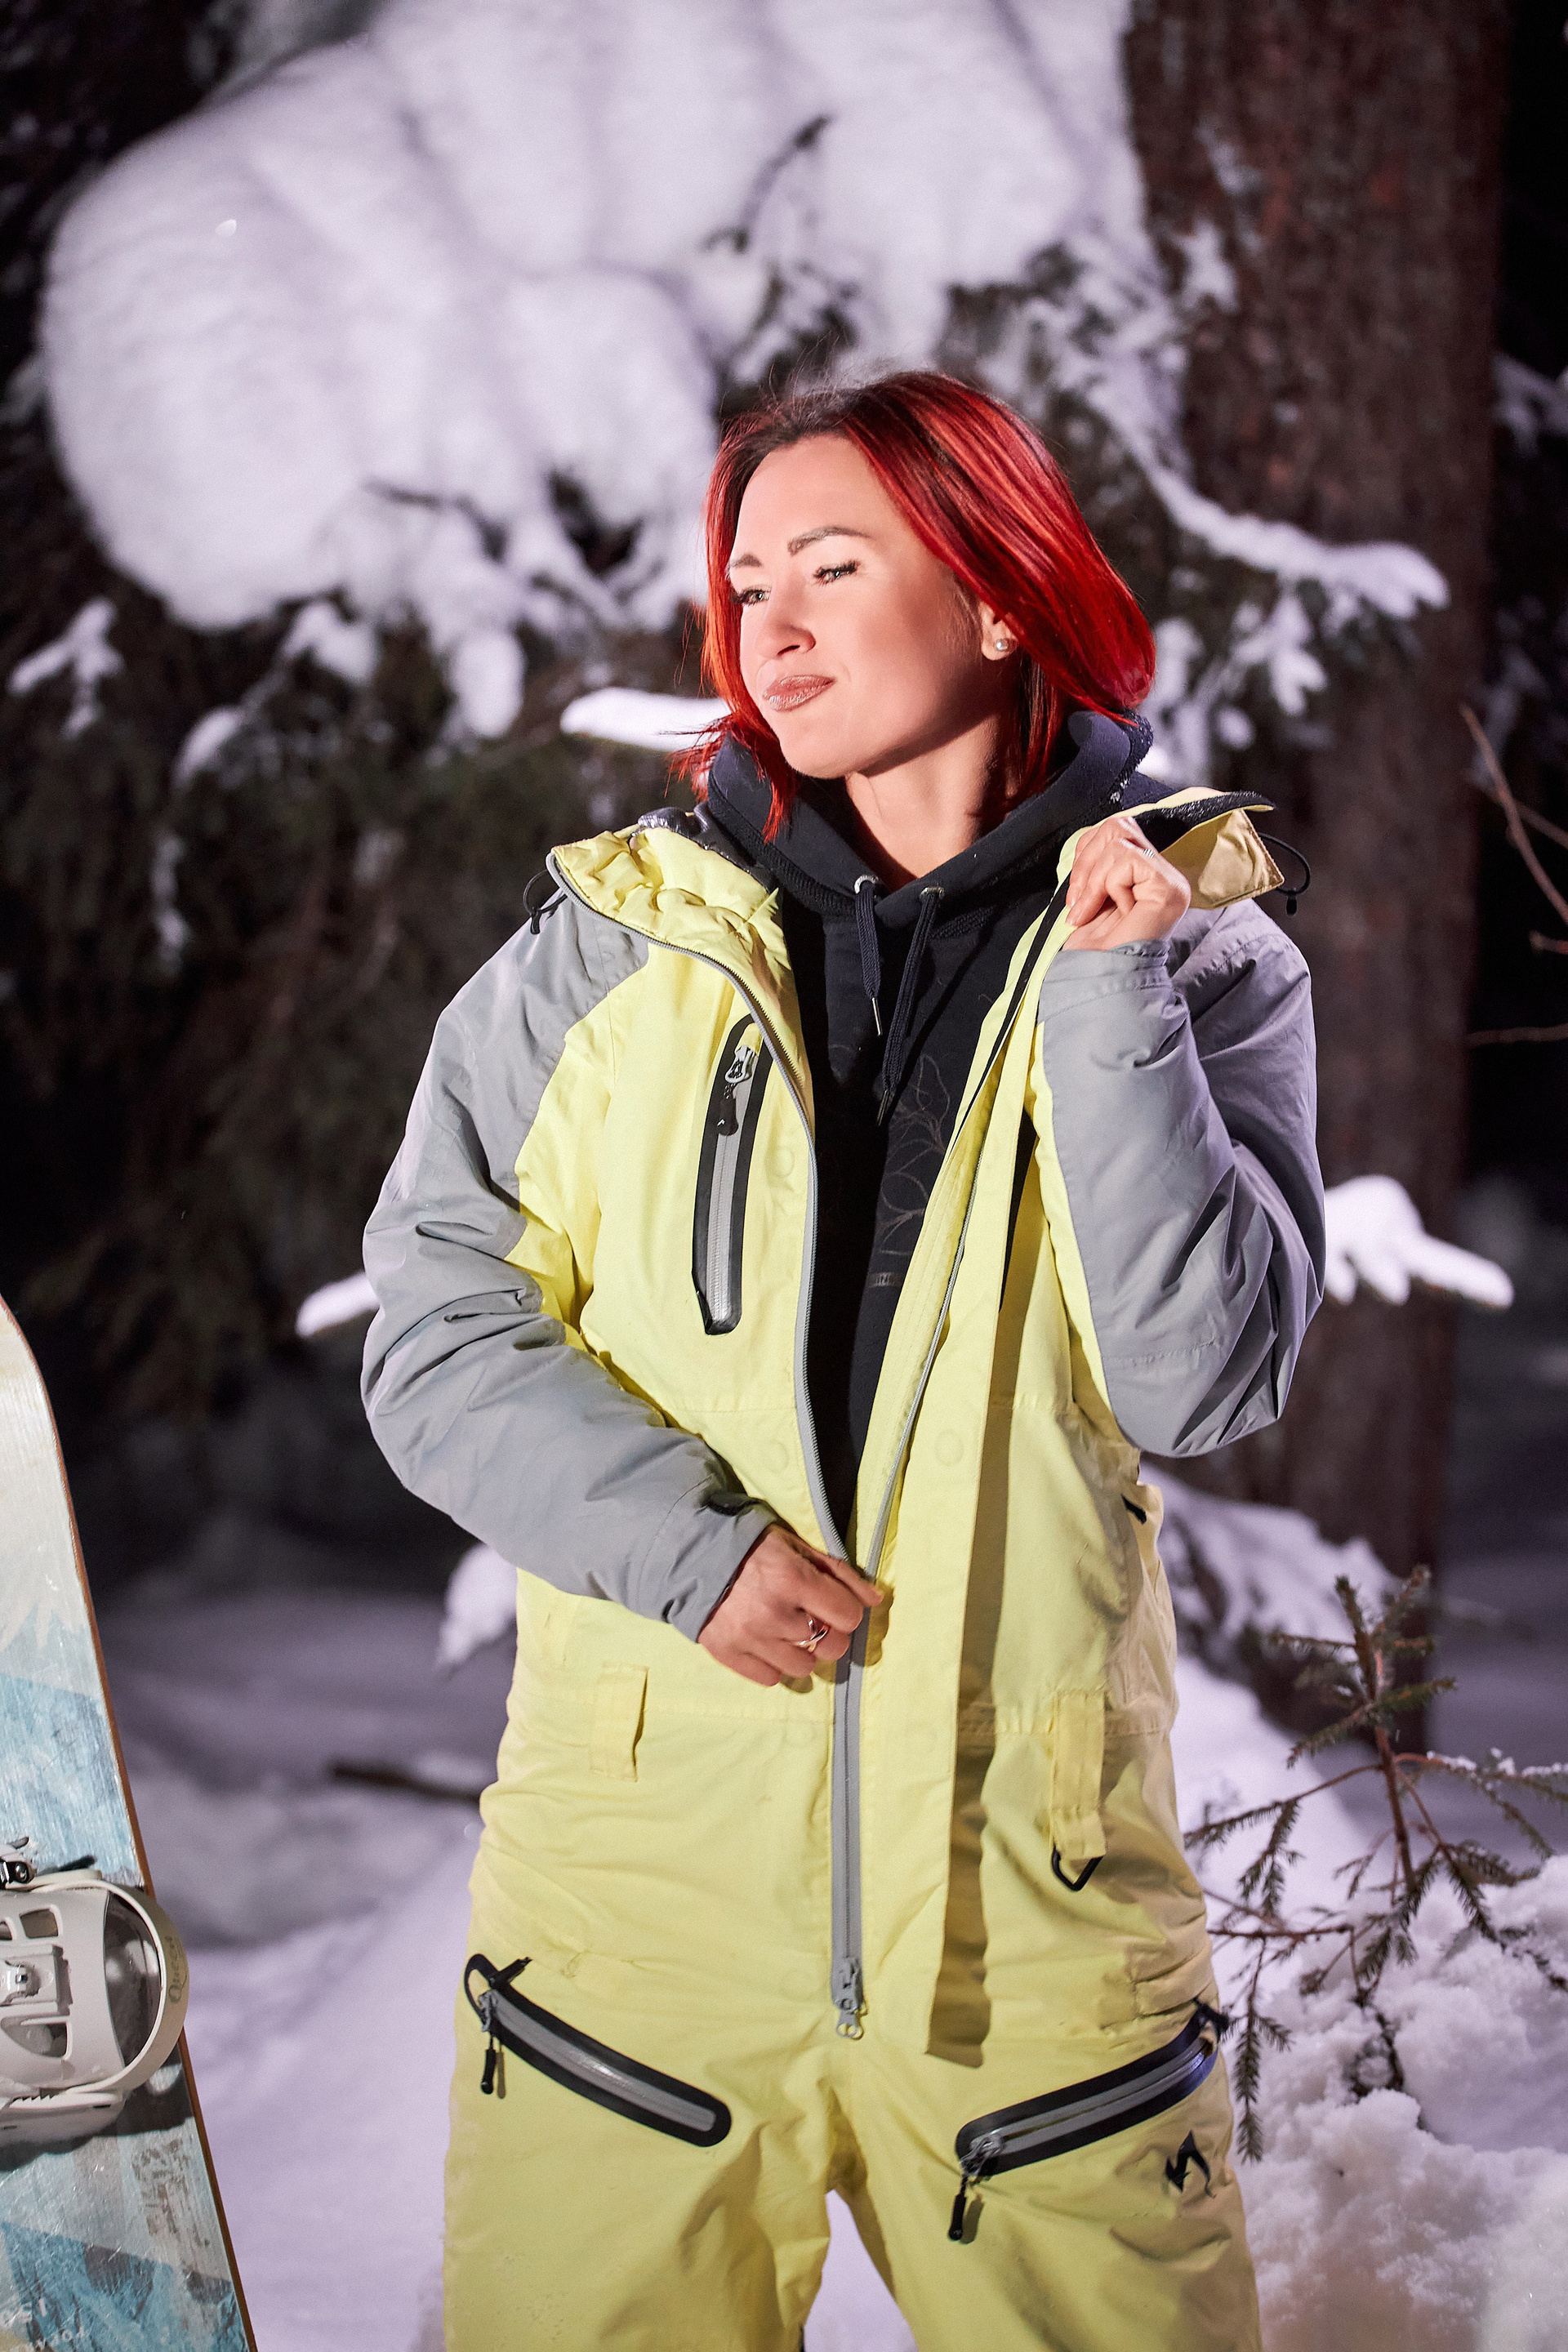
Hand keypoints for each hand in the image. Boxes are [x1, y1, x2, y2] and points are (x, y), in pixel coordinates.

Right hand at [698, 1526, 884, 1686]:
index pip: (848, 1617)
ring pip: (804, 1667)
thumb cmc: (751, 1546)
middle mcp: (773, 1613)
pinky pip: (771, 1678)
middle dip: (829, 1633)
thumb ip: (838, 1573)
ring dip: (802, 1650)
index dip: (845, 1610)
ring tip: (786, 1629)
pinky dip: (774, 1663)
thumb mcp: (797, 1547)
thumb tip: (876, 1600)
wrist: (690, 1553)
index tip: (833, 1603)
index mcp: (792, 1579)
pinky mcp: (728, 1653)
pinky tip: (766, 1641)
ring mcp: (749, 1637)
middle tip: (812, 1618)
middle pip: (832, 1647)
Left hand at [1062, 815, 1190, 950]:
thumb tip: (1085, 844)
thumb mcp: (1088, 897)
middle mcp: (1163, 874)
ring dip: (1093, 879)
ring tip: (1089, 911)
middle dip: (1086, 861)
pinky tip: (1115, 912)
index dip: (1086, 852)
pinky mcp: (1167, 887)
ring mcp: (1169, 880)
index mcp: (1145, 874)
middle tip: (1078, 901)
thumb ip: (1095, 867)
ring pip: (1119, 842)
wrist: (1100, 982)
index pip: (1116, 831)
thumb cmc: (1094, 949)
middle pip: (1118, 827)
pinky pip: (1128, 860)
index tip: (1075, 894)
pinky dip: (1109, 885)